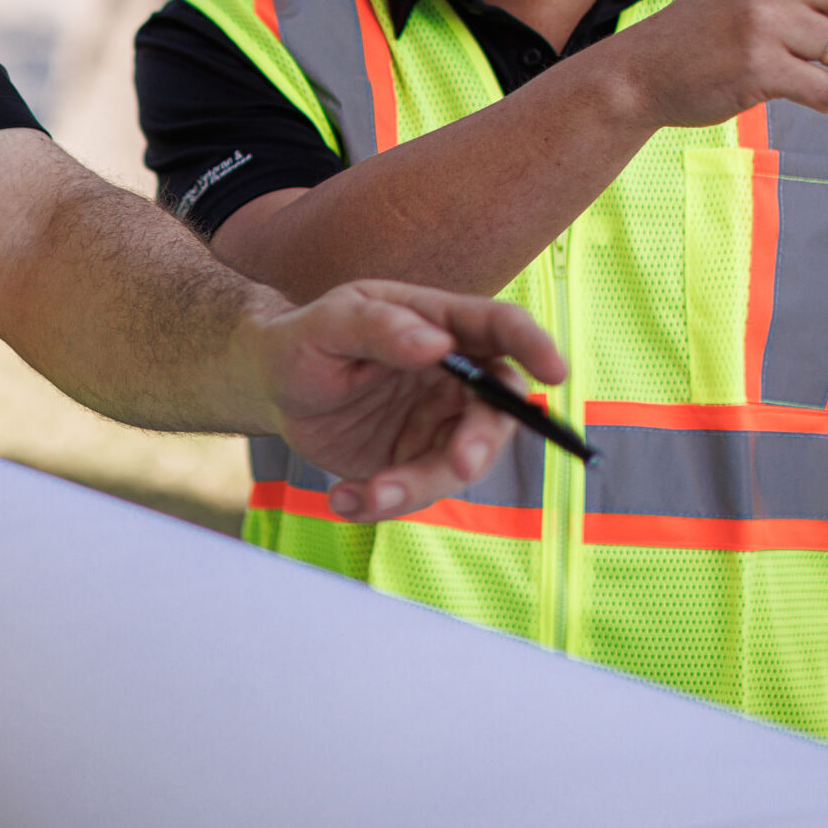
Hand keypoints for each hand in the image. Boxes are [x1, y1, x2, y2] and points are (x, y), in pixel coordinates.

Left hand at [248, 283, 566, 521]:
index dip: (534, 345)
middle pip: (495, 410)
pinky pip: (417, 492)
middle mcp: (451, 375)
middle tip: (461, 463)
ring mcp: (437, 422)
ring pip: (457, 464)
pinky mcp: (414, 461)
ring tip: (366, 494)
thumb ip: (379, 327)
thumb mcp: (328, 324)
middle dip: (482, 441)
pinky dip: (384, 503)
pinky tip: (344, 498)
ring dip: (418, 486)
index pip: (499, 328)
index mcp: (438, 323)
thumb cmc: (303, 340)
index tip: (556, 371)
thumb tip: (436, 342)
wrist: (271, 387)